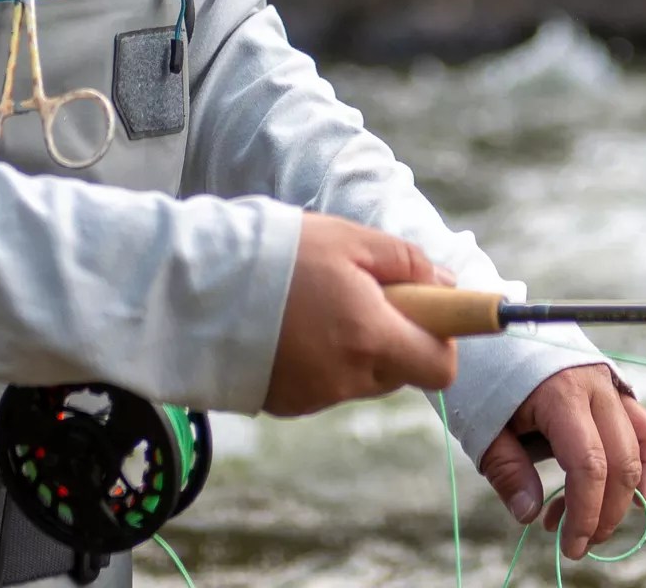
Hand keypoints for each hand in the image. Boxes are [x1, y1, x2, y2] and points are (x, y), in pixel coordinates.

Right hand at [261, 214, 461, 414]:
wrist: (197, 288)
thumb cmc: (279, 254)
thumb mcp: (350, 239)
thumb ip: (408, 262)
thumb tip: (447, 284)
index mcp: (371, 338)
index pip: (441, 368)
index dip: (444, 338)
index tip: (427, 308)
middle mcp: (348, 379)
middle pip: (401, 370)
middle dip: (395, 335)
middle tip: (362, 292)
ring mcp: (315, 397)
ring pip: (362, 377)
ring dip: (357, 346)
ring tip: (316, 302)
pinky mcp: (286, 405)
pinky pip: (325, 384)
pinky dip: (322, 359)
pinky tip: (291, 325)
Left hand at [479, 364, 645, 560]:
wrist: (490, 333)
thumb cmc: (483, 379)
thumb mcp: (482, 427)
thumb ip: (508, 471)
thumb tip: (530, 515)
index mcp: (561, 392)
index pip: (589, 465)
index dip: (586, 512)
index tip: (571, 545)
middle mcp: (595, 385)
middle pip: (621, 461)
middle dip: (606, 513)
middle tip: (579, 543)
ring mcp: (609, 382)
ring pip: (640, 445)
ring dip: (626, 493)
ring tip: (599, 524)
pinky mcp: (614, 386)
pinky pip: (644, 426)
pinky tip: (635, 493)